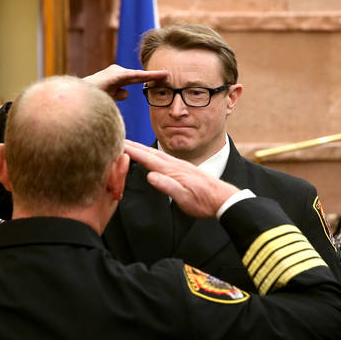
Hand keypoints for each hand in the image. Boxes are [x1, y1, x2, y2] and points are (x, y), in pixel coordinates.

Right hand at [82, 64, 167, 101]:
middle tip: (169, 74)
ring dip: (152, 75)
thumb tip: (126, 92)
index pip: (135, 79)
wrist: (76, 102)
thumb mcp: (108, 100)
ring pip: (137, 75)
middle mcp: (115, 74)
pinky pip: (132, 76)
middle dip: (153, 75)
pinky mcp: (113, 76)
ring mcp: (113, 73)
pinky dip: (144, 76)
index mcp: (115, 80)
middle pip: (138, 75)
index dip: (149, 78)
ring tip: (166, 75)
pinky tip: (156, 76)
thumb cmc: (90, 103)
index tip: (163, 79)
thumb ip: (117, 94)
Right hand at [123, 140, 238, 217]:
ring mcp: (180, 165)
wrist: (223, 198)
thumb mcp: (184, 198)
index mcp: (172, 171)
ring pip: (156, 154)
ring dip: (142, 148)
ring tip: (129, 144)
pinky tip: (151, 156)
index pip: (147, 159)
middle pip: (150, 152)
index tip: (118, 143)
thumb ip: (168, 186)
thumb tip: (150, 176)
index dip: (131, 151)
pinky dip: (152, 154)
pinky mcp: (184, 168)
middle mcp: (175, 165)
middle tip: (118, 138)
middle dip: (133, 145)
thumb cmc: (204, 201)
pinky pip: (163, 158)